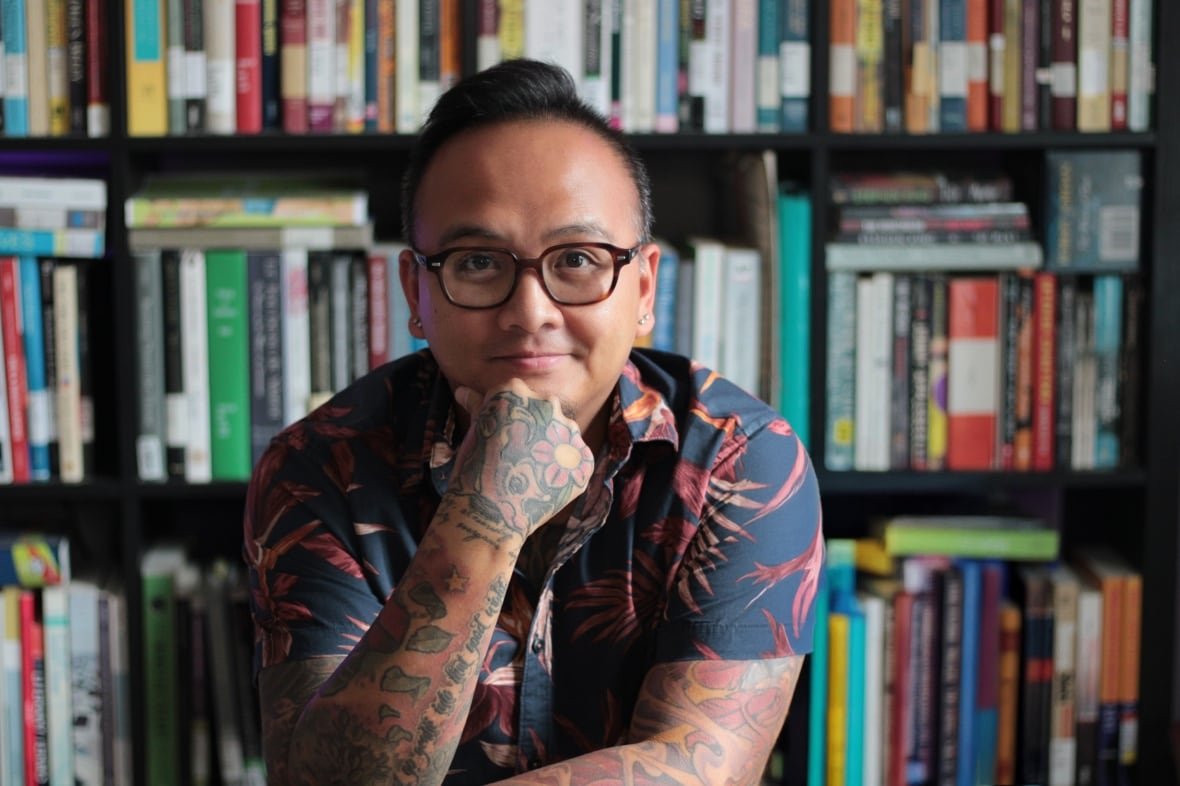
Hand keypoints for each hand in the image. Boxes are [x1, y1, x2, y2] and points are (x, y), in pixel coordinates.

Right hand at [446, 380, 594, 546]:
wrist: (490, 515)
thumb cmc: (473, 471)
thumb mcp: (473, 432)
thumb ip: (477, 406)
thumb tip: (464, 391)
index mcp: (515, 391)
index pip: (517, 394)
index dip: (508, 416)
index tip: (500, 436)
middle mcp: (547, 405)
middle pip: (544, 410)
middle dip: (534, 427)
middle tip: (516, 455)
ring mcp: (569, 433)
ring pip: (563, 432)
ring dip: (552, 446)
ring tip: (531, 471)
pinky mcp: (584, 460)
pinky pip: (576, 458)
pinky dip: (564, 468)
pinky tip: (545, 482)